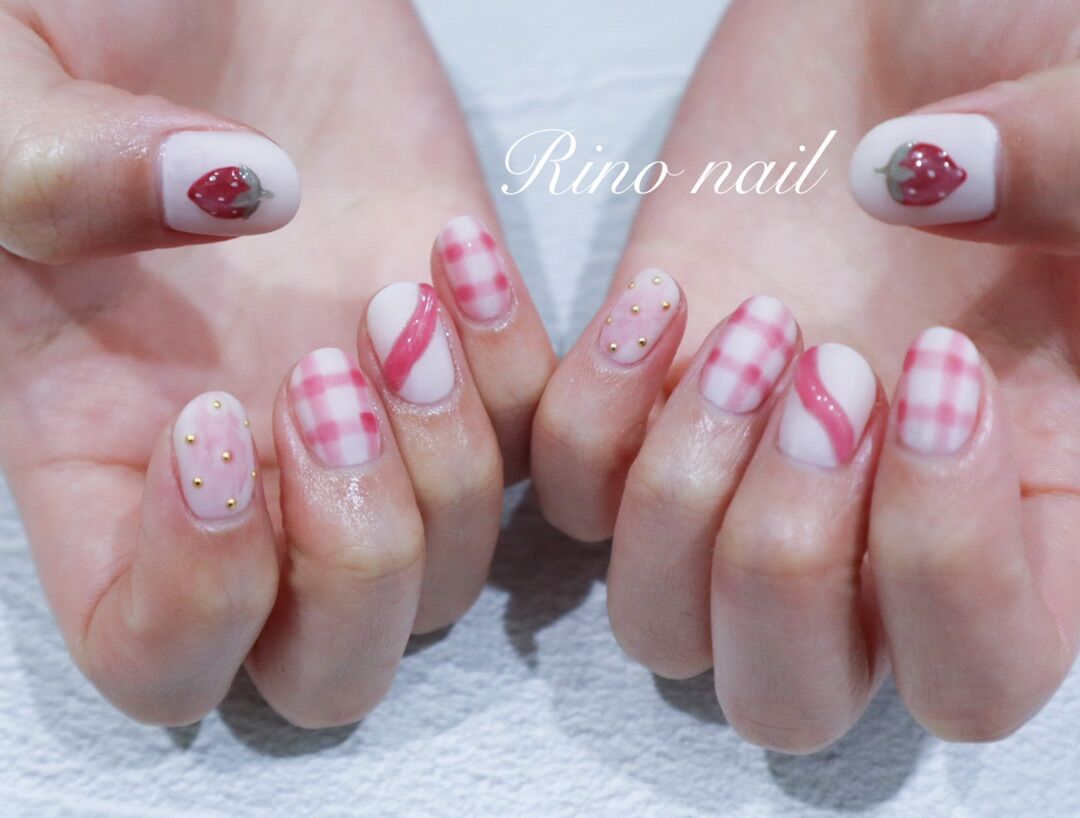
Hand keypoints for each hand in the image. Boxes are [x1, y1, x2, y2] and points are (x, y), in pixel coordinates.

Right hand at [0, 0, 553, 726]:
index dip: (197, 601)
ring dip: (450, 464)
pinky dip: (526, 374)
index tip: (207, 422)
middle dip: (356, 557)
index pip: (157, 658)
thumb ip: (49, 167)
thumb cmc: (92, 16)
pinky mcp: (467, 350)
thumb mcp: (4, 78)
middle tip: (321, 380)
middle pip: (335, 663)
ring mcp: (371, 420)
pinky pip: (544, 445)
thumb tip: (226, 198)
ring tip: (401, 300)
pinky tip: (460, 253)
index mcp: (100, 450)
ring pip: (454, 574)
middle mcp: (249, 471)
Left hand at [531, 0, 1079, 751]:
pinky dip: (590, 412)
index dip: (942, 570)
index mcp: (1012, 501)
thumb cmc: (1015, 47)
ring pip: (654, 623)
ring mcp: (735, 465)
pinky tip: (659, 296)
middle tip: (827, 371)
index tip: (939, 370)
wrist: (887, 8)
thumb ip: (1075, 184)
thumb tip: (922, 204)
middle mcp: (860, 517)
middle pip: (783, 697)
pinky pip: (567, 490)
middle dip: (781, 562)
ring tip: (749, 324)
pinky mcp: (639, 394)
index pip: (971, 678)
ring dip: (678, 497)